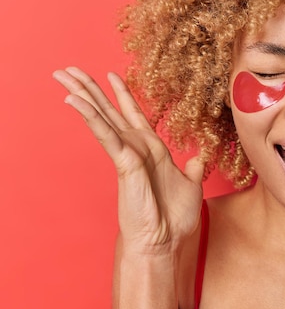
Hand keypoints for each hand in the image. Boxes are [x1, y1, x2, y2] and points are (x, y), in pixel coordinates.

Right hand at [53, 67, 204, 254]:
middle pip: (109, 110)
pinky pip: (105, 134)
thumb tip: (199, 156)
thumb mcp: (191, 184)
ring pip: (102, 116)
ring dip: (83, 94)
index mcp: (152, 149)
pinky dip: (91, 117)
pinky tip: (75, 101)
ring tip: (63, 75)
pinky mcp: (124, 163)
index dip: (124, 94)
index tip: (113, 74)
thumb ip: (193, 167)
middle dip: (91, 88)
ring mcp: (127, 154)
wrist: (166, 240)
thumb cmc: (175, 217)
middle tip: (69, 68)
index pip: (134, 114)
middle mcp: (136, 147)